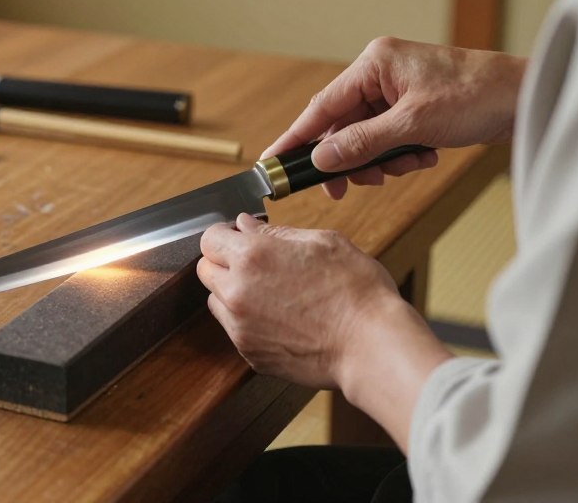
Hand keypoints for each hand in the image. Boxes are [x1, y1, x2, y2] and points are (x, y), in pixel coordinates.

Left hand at [197, 214, 399, 387]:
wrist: (372, 346)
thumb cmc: (356, 292)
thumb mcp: (322, 243)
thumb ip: (276, 233)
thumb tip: (246, 224)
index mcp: (253, 256)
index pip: (210, 238)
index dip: (224, 235)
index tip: (238, 238)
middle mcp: (238, 291)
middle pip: (205, 269)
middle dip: (223, 262)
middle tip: (254, 264)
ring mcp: (241, 326)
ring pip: (215, 300)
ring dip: (231, 292)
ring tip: (270, 293)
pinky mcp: (250, 353)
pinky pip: (234, 329)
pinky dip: (246, 321)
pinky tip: (279, 318)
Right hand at [263, 37, 526, 198]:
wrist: (525, 98)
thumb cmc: (477, 95)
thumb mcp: (414, 124)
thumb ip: (362, 143)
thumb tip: (321, 159)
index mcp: (373, 64)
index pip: (321, 106)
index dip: (295, 138)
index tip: (272, 162)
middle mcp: (379, 74)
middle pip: (342, 126)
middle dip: (351, 158)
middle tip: (346, 188)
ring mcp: (395, 91)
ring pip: (365, 137)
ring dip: (380, 160)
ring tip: (408, 164)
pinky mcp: (410, 107)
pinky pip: (387, 138)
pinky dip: (399, 154)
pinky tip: (423, 155)